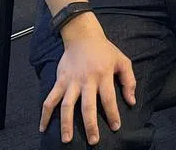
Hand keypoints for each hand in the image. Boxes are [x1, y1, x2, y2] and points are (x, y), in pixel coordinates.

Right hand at [39, 15, 136, 144]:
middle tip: (93, 140)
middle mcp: (87, 80)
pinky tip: (43, 127)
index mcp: (103, 75)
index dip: (113, 114)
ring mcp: (71, 82)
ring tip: (67, 139)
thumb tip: (132, 101)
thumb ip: (129, 81)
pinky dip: (45, 114)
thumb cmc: (105, 51)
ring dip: (66, 124)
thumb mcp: (122, 61)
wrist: (83, 37)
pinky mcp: (60, 81)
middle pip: (88, 106)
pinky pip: (50, 99)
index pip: (109, 99)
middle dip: (91, 125)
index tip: (115, 127)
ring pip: (66, 105)